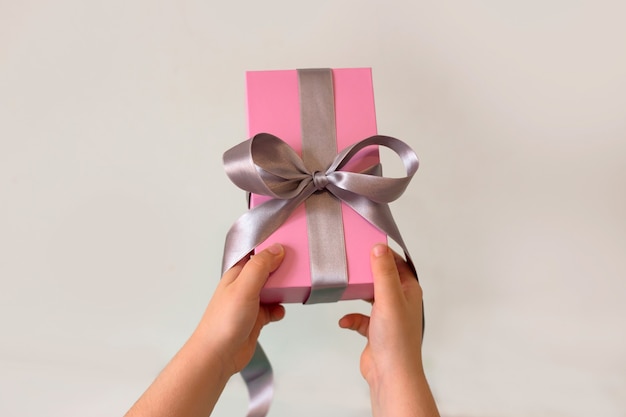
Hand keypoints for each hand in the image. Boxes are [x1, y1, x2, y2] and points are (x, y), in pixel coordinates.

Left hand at [193, 243, 285, 376]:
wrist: (218, 355)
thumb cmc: (224, 321)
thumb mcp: (244, 287)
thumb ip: (260, 266)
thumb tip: (277, 249)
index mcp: (237, 273)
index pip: (255, 252)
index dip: (269, 246)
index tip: (288, 242)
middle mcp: (243, 285)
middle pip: (266, 270)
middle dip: (280, 268)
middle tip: (296, 267)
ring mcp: (249, 302)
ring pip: (271, 289)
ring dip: (282, 290)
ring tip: (291, 290)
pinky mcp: (256, 318)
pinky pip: (272, 309)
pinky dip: (279, 309)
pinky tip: (279, 313)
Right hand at [339, 244, 438, 416]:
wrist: (390, 375)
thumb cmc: (396, 339)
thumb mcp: (388, 299)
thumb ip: (383, 273)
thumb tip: (378, 248)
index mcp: (409, 292)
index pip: (398, 264)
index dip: (384, 253)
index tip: (367, 243)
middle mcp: (400, 302)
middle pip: (383, 278)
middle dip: (368, 271)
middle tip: (352, 261)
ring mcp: (388, 318)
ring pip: (371, 297)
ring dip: (357, 293)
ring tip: (345, 285)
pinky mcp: (375, 332)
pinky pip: (360, 319)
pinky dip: (351, 318)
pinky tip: (344, 321)